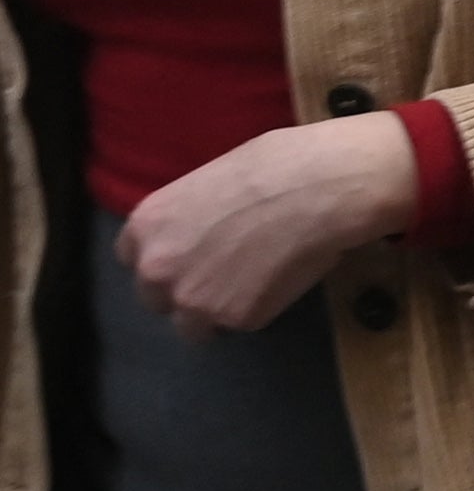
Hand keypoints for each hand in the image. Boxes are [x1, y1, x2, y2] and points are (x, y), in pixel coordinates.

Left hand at [125, 114, 420, 336]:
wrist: (323, 187)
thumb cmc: (277, 165)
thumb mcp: (213, 180)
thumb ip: (192, 216)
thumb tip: (205, 230)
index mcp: (147, 225)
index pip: (132, 259)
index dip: (166, 259)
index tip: (191, 256)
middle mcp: (157, 269)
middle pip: (157, 299)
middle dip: (187, 290)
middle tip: (227, 274)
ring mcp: (193, 298)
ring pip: (194, 324)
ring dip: (218, 310)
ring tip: (257, 285)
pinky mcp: (236, 318)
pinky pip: (241, 323)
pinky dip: (259, 309)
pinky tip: (282, 280)